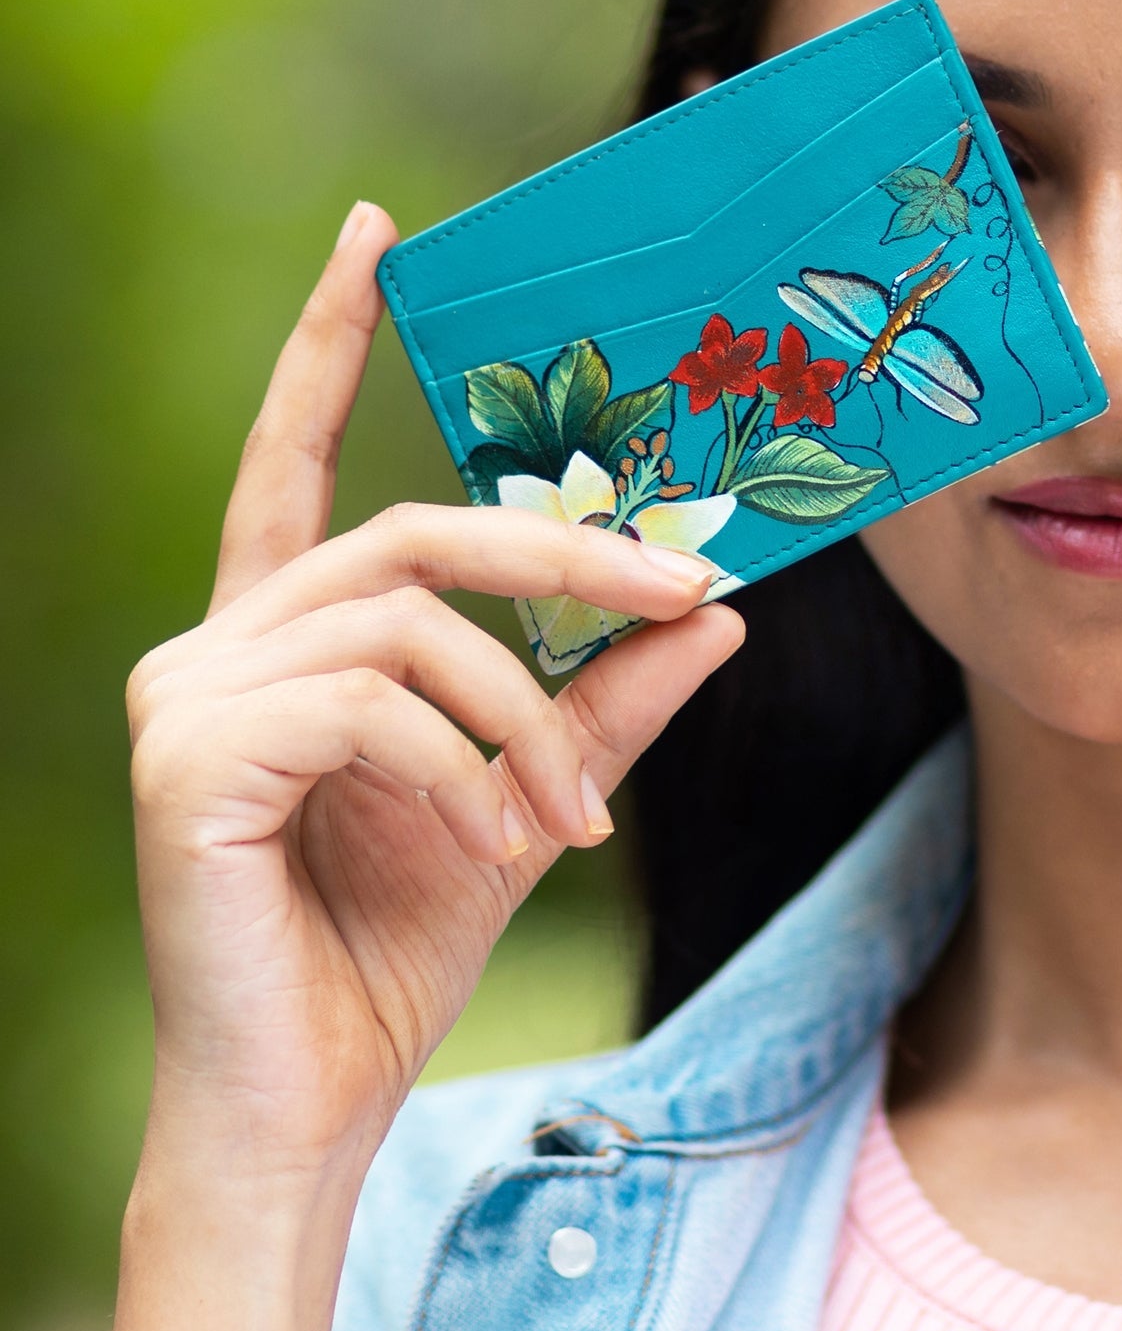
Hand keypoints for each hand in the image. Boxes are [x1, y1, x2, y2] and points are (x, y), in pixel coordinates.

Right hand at [108, 202, 743, 1330]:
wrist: (313, 1096)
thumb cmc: (402, 936)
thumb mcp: (535, 792)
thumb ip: (610, 700)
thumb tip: (722, 613)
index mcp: (289, 633)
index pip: (298, 456)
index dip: (331, 342)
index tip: (375, 234)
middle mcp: (223, 640)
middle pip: (412, 533)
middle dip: (562, 560)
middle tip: (686, 592)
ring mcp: (189, 693)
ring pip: (408, 624)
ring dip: (526, 715)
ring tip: (573, 821)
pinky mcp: (189, 759)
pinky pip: (370, 707)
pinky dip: (460, 769)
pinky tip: (490, 845)